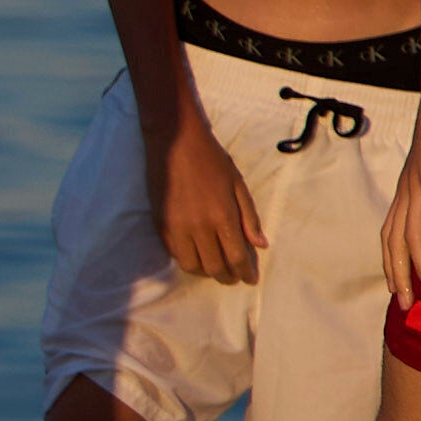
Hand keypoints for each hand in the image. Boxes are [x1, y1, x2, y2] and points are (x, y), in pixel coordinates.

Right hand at [151, 99, 263, 288]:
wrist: (174, 142)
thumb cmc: (211, 159)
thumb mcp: (237, 184)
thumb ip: (249, 216)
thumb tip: (260, 244)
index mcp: (222, 216)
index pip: (236, 256)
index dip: (245, 272)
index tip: (250, 279)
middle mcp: (199, 227)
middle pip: (215, 266)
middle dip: (228, 277)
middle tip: (235, 277)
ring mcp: (176, 228)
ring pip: (192, 266)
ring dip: (206, 272)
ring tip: (215, 268)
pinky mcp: (160, 225)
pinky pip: (175, 253)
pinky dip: (189, 259)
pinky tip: (197, 254)